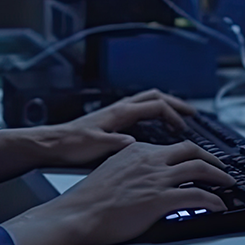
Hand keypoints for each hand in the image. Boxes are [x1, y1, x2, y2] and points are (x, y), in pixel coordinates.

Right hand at [2, 140, 233, 244]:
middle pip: (191, 150)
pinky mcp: (162, 199)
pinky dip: (214, 199)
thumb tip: (141, 178)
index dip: (189, 153)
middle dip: (211, 158)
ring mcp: (157, 178)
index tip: (196, 159)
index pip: (171, 146)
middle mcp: (150, 159)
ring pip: (200, 169)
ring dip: (219, 176)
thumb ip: (131, 169)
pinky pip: (198, 196)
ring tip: (228, 184)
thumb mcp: (111, 171)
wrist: (79, 214)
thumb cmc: (89, 200)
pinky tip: (219, 205)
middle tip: (221, 168)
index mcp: (137, 150)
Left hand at [46, 88, 197, 166]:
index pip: (155, 106)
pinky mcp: (111, 119)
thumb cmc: (71, 145)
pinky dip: (154, 112)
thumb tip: (135, 144)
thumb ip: (116, 143)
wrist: (51, 144)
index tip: (184, 129)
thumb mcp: (95, 146)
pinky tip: (156, 125)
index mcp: (119, 112)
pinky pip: (140, 109)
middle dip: (175, 103)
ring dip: (166, 106)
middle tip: (192, 113)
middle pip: (155, 97)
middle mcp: (119, 108)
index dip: (173, 115)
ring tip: (179, 117)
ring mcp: (115, 112)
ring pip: (147, 100)